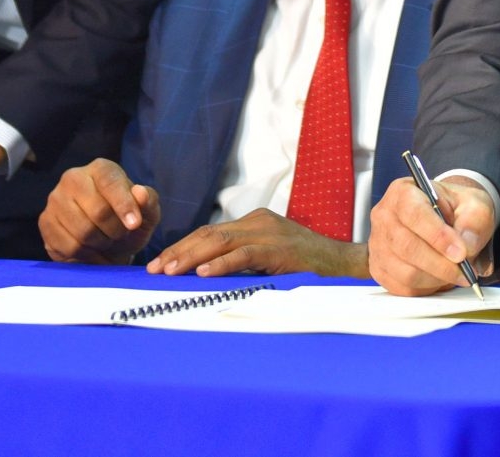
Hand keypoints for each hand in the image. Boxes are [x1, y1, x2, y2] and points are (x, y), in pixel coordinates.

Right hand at [39, 159, 159, 263]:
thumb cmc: (128, 223)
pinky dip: (86, 255)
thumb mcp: (147, 213)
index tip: (134, 224)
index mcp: (101, 168)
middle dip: (115, 230)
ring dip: (101, 244)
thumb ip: (148, 202)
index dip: (124, 205)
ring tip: (106, 241)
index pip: (110, 182)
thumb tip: (140, 193)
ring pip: (83, 231)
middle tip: (120, 235)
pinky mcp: (45, 222)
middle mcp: (73, 178)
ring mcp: (55, 199)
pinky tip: (92, 250)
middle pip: (98, 211)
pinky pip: (69, 246)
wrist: (107, 245)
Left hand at [146, 208, 364, 278]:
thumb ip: (243, 261)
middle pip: (209, 234)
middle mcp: (259, 222)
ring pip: (221, 242)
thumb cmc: (307, 267)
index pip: (210, 232)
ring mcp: (270, 233)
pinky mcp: (279, 249)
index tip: (161, 263)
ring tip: (170, 272)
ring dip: (191, 258)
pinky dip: (222, 264)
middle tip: (155, 270)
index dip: (183, 247)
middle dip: (179, 252)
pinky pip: (245, 255)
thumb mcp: (269, 259)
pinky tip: (204, 273)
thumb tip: (207, 277)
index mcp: (255, 222)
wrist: (344, 264)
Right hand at [367, 175, 495, 295]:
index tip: (461, 253)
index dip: (438, 236)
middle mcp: (385, 216)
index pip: (414, 213)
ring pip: (405, 272)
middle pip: (407, 247)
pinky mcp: (379, 267)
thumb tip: (466, 245)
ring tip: (455, 274)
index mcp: (404, 192)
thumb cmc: (457, 209)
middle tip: (465, 271)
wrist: (448, 219)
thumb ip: (474, 222)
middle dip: (441, 265)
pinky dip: (425, 288)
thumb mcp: (475, 206)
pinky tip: (439, 278)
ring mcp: (378, 243)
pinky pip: (401, 287)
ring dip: (435, 279)